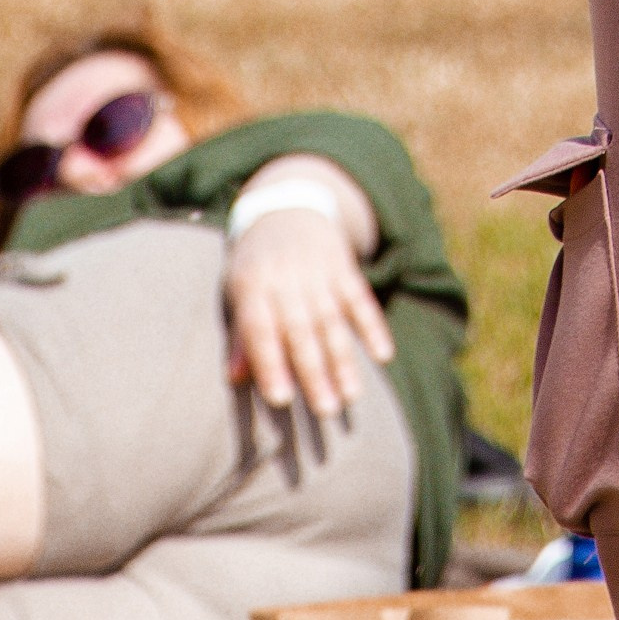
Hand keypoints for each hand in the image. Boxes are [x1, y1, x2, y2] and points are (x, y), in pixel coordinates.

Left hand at [225, 205, 393, 417]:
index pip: (261, 329)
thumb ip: (239, 334)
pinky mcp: (344, 265)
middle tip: (326, 412)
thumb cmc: (255, 264)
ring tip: (353, 396)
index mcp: (253, 285)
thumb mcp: (237, 291)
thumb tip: (235, 379)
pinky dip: (372, 325)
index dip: (271, 363)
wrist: (286, 207)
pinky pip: (360, 297)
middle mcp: (287, 277)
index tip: (282, 400)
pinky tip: (383, 355)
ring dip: (344, 359)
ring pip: (333, 319)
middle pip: (302, 330)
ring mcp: (319, 269)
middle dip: (314, 372)